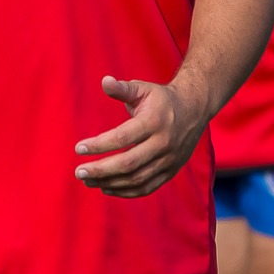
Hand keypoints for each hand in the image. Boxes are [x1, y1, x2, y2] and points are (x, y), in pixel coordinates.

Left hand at [75, 76, 209, 196]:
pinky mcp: (171, 171)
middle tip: (79, 172)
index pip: (122, 138)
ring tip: (87, 180)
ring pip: (136, 179)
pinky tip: (106, 187)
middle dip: (101, 170)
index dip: (99, 145)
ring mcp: (169, 160)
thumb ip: (122, 88)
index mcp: (154, 121)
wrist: (194, 109)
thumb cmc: (161, 99)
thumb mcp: (143, 89)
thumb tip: (104, 81)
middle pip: (128, 163)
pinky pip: (147, 187)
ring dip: (109, 182)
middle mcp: (163, 143)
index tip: (78, 148)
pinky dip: (125, 192)